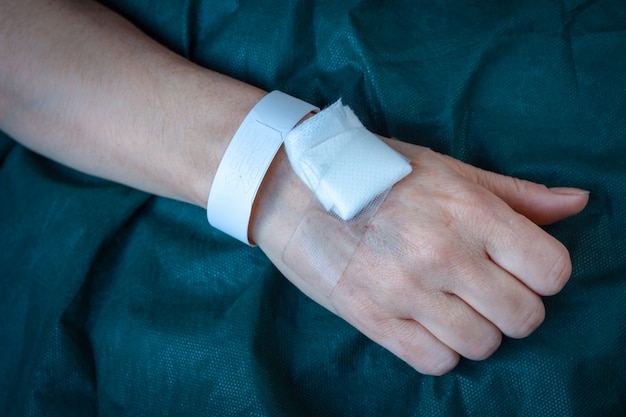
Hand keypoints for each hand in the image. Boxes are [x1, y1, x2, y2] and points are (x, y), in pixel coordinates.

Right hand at [253, 140, 587, 374]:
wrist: (292, 187)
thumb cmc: (373, 172)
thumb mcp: (446, 169)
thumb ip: (514, 193)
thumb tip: (577, 203)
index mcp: (468, 211)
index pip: (550, 270)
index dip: (543, 274)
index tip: (520, 267)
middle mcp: (442, 254)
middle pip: (523, 316)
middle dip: (514, 306)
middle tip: (486, 288)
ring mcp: (405, 291)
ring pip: (482, 344)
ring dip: (476, 330)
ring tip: (452, 305)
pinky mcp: (372, 319)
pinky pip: (435, 362)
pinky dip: (439, 349)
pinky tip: (425, 322)